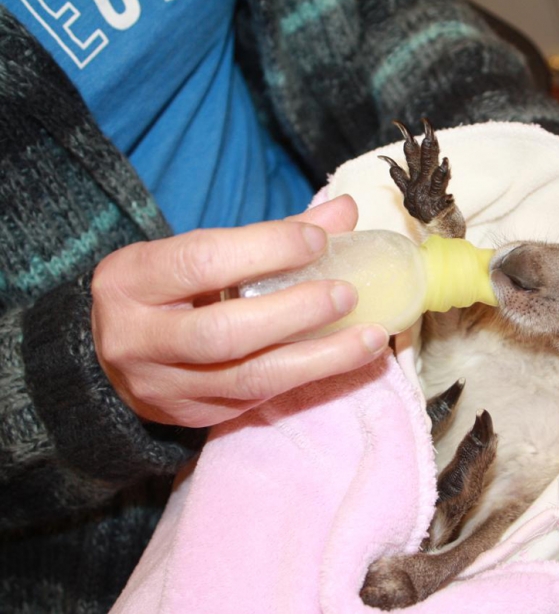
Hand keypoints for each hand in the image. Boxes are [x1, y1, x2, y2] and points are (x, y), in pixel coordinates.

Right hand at [91, 195, 389, 427]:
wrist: (119, 351)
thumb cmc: (171, 289)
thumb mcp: (200, 251)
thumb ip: (270, 234)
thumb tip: (344, 211)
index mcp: (130, 280)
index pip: (201, 262)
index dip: (266, 250)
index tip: (318, 241)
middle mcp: (137, 340)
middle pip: (223, 332)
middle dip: (295, 312)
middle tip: (347, 293)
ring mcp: (164, 388)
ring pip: (249, 379)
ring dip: (320, 358)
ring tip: (370, 337)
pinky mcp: (194, 416)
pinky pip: (260, 399)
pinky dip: (310, 376)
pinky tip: (347, 358)